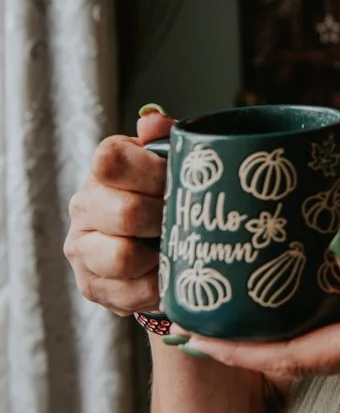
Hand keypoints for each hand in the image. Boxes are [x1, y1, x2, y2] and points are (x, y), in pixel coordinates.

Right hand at [64, 109, 173, 316]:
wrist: (155, 243)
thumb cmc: (166, 192)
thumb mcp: (171, 158)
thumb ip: (166, 135)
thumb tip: (152, 119)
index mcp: (104, 166)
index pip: (110, 161)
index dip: (150, 172)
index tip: (175, 181)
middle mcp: (84, 205)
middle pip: (127, 214)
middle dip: (165, 220)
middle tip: (183, 221)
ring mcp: (82, 248)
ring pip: (122, 258)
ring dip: (159, 256)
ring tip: (174, 249)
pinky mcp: (91, 285)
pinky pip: (130, 293)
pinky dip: (156, 287)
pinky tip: (167, 275)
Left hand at [178, 232, 339, 412]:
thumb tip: (335, 244)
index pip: (281, 353)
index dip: (227, 344)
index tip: (179, 330)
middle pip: (288, 345)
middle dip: (243, 323)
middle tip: (203, 284)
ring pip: (315, 339)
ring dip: (280, 315)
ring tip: (248, 273)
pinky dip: (318, 313)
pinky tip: (318, 280)